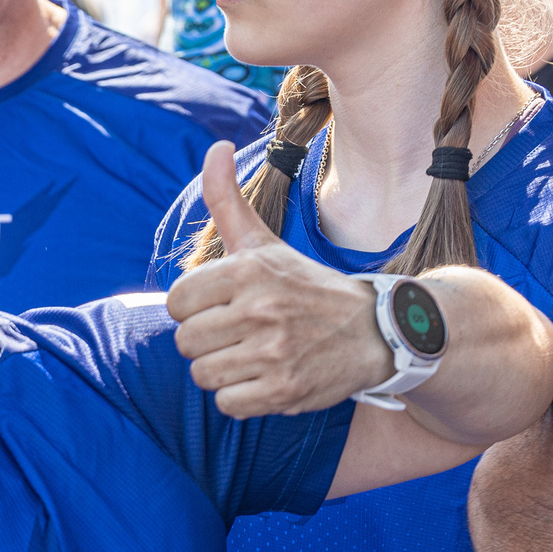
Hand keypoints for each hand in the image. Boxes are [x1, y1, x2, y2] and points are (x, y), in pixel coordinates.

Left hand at [169, 142, 391, 416]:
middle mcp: (261, 309)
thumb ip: (228, 199)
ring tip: (253, 356)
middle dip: (207, 341)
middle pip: (186, 341)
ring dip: (222, 371)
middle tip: (240, 334)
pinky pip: (227, 404)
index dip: (194, 308)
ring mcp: (273, 352)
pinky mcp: (284, 390)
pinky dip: (241, 398)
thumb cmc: (306, 286)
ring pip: (203, 375)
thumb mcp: (265, 242)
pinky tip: (265, 378)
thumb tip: (215, 147)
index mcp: (249, 270)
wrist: (375, 331)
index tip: (222, 306)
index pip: (177, 301)